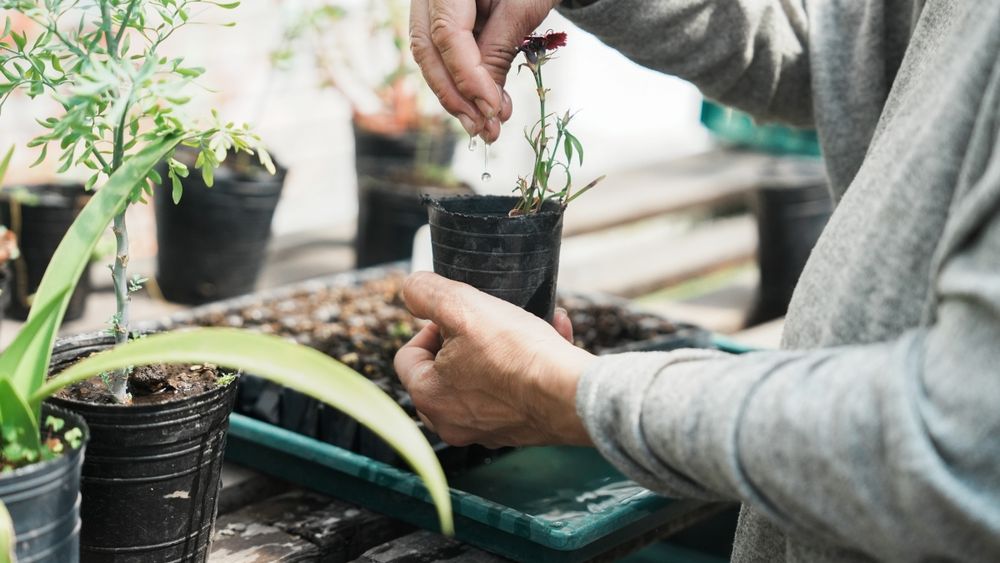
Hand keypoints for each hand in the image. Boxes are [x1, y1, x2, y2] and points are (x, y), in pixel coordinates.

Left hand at [394, 272, 595, 447]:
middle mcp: (452, 422)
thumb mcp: (462, 307)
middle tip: (486, 322)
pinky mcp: (520, 428)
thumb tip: (412, 288)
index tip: (456, 316)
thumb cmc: (517, 354)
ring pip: (482, 378)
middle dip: (465, 340)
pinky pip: (514, 391)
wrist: (572, 393)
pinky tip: (552, 338)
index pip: (407, 356)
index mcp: (428, 397)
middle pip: (443, 371)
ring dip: (502, 347)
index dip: (429, 326)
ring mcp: (487, 429)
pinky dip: (527, 365)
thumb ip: (426, 293)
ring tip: (526, 323)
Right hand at [410, 0, 559, 141]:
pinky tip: (481, 107)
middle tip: (484, 128)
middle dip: (455, 95)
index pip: (447, 34)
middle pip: (427, 49)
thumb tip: (486, 103)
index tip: (492, 108)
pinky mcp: (438, 20)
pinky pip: (440, 55)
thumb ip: (499, 49)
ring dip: (456, 96)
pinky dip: (460, 83)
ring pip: (429, 57)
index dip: (467, 77)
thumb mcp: (523, 6)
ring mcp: (428, 5)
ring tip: (486, 125)